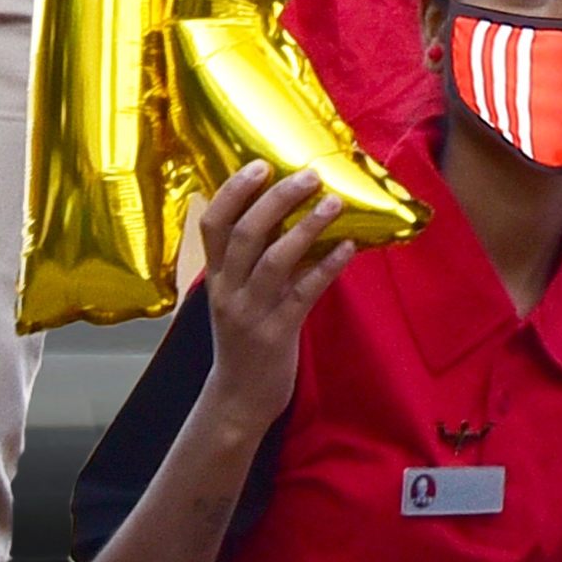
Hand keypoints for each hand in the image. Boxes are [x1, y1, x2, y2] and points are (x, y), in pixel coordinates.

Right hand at [194, 160, 353, 428]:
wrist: (238, 397)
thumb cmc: (243, 338)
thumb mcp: (237, 295)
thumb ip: (252, 260)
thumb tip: (285, 213)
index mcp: (217, 276)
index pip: (212, 224)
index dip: (233, 191)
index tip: (260, 164)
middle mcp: (229, 290)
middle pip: (245, 233)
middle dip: (277, 200)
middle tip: (309, 175)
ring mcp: (252, 312)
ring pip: (274, 260)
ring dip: (306, 228)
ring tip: (334, 203)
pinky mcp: (278, 332)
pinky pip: (305, 293)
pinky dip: (327, 267)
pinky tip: (349, 247)